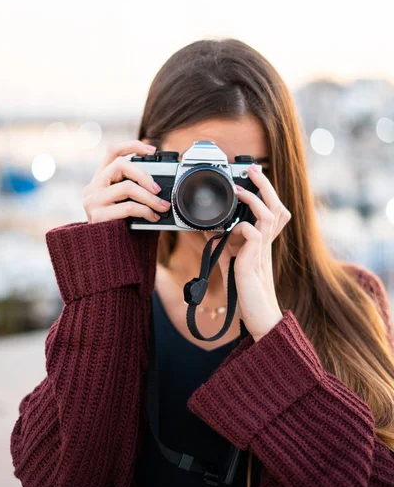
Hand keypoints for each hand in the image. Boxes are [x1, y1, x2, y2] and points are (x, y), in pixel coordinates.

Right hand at [82, 140, 171, 223]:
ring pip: (126, 187)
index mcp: (100, 180)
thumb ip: (134, 190)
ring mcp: (93, 201)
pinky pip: (128, 207)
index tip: (153, 150)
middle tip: (158, 189)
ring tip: (162, 207)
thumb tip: (161, 184)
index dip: (132, 145)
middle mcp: (92, 187)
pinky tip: (153, 217)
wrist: (104, 256)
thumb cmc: (119, 228)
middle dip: (144, 174)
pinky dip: (146, 211)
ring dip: (150, 197)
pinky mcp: (98, 216)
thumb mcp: (125, 203)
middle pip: (120, 164)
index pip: (112, 151)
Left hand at [204, 164, 291, 341]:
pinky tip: (232, 229)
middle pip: (277, 207)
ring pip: (269, 216)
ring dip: (254, 199)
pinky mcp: (253, 264)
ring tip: (239, 190)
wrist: (257, 318)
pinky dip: (243, 228)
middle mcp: (266, 245)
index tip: (251, 176)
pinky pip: (255, 236)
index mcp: (263, 242)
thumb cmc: (245, 291)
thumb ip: (224, 244)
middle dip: (266, 185)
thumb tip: (208, 228)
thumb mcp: (231, 261)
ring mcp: (262, 253)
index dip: (266, 192)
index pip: (273, 210)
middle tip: (253, 168)